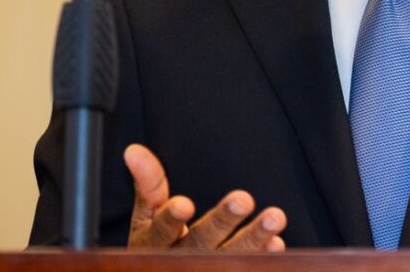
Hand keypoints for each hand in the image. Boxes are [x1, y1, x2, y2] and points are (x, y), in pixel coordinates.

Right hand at [124, 143, 286, 250]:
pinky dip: (262, 259)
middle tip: (243, 199)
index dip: (171, 220)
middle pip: (199, 243)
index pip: (160, 232)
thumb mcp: (147, 218)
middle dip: (222, 222)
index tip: (184, 204)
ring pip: (228, 259)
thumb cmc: (159, 245)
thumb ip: (148, 185)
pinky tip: (276, 243)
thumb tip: (133, 150)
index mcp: (153, 244)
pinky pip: (243, 271)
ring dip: (254, 239)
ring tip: (275, 217)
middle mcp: (176, 263)